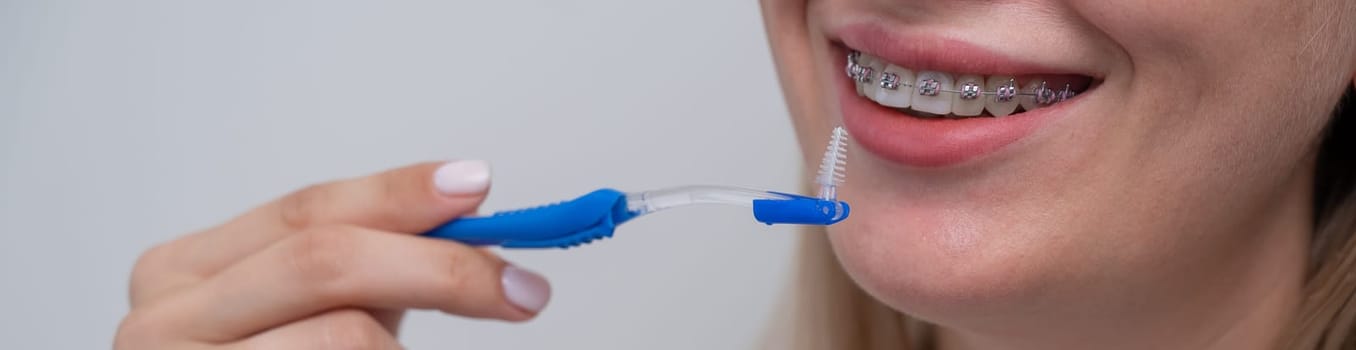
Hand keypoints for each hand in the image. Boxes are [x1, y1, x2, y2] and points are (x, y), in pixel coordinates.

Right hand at [114, 161, 550, 348]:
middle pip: (325, 262)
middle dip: (438, 267)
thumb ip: (374, 261)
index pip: (309, 211)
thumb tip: (468, 217)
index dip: (399, 194)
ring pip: (345, 335)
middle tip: (520, 290)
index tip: (477, 187)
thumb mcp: (318, 311)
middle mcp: (163, 318)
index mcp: (187, 271)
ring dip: (399, 343)